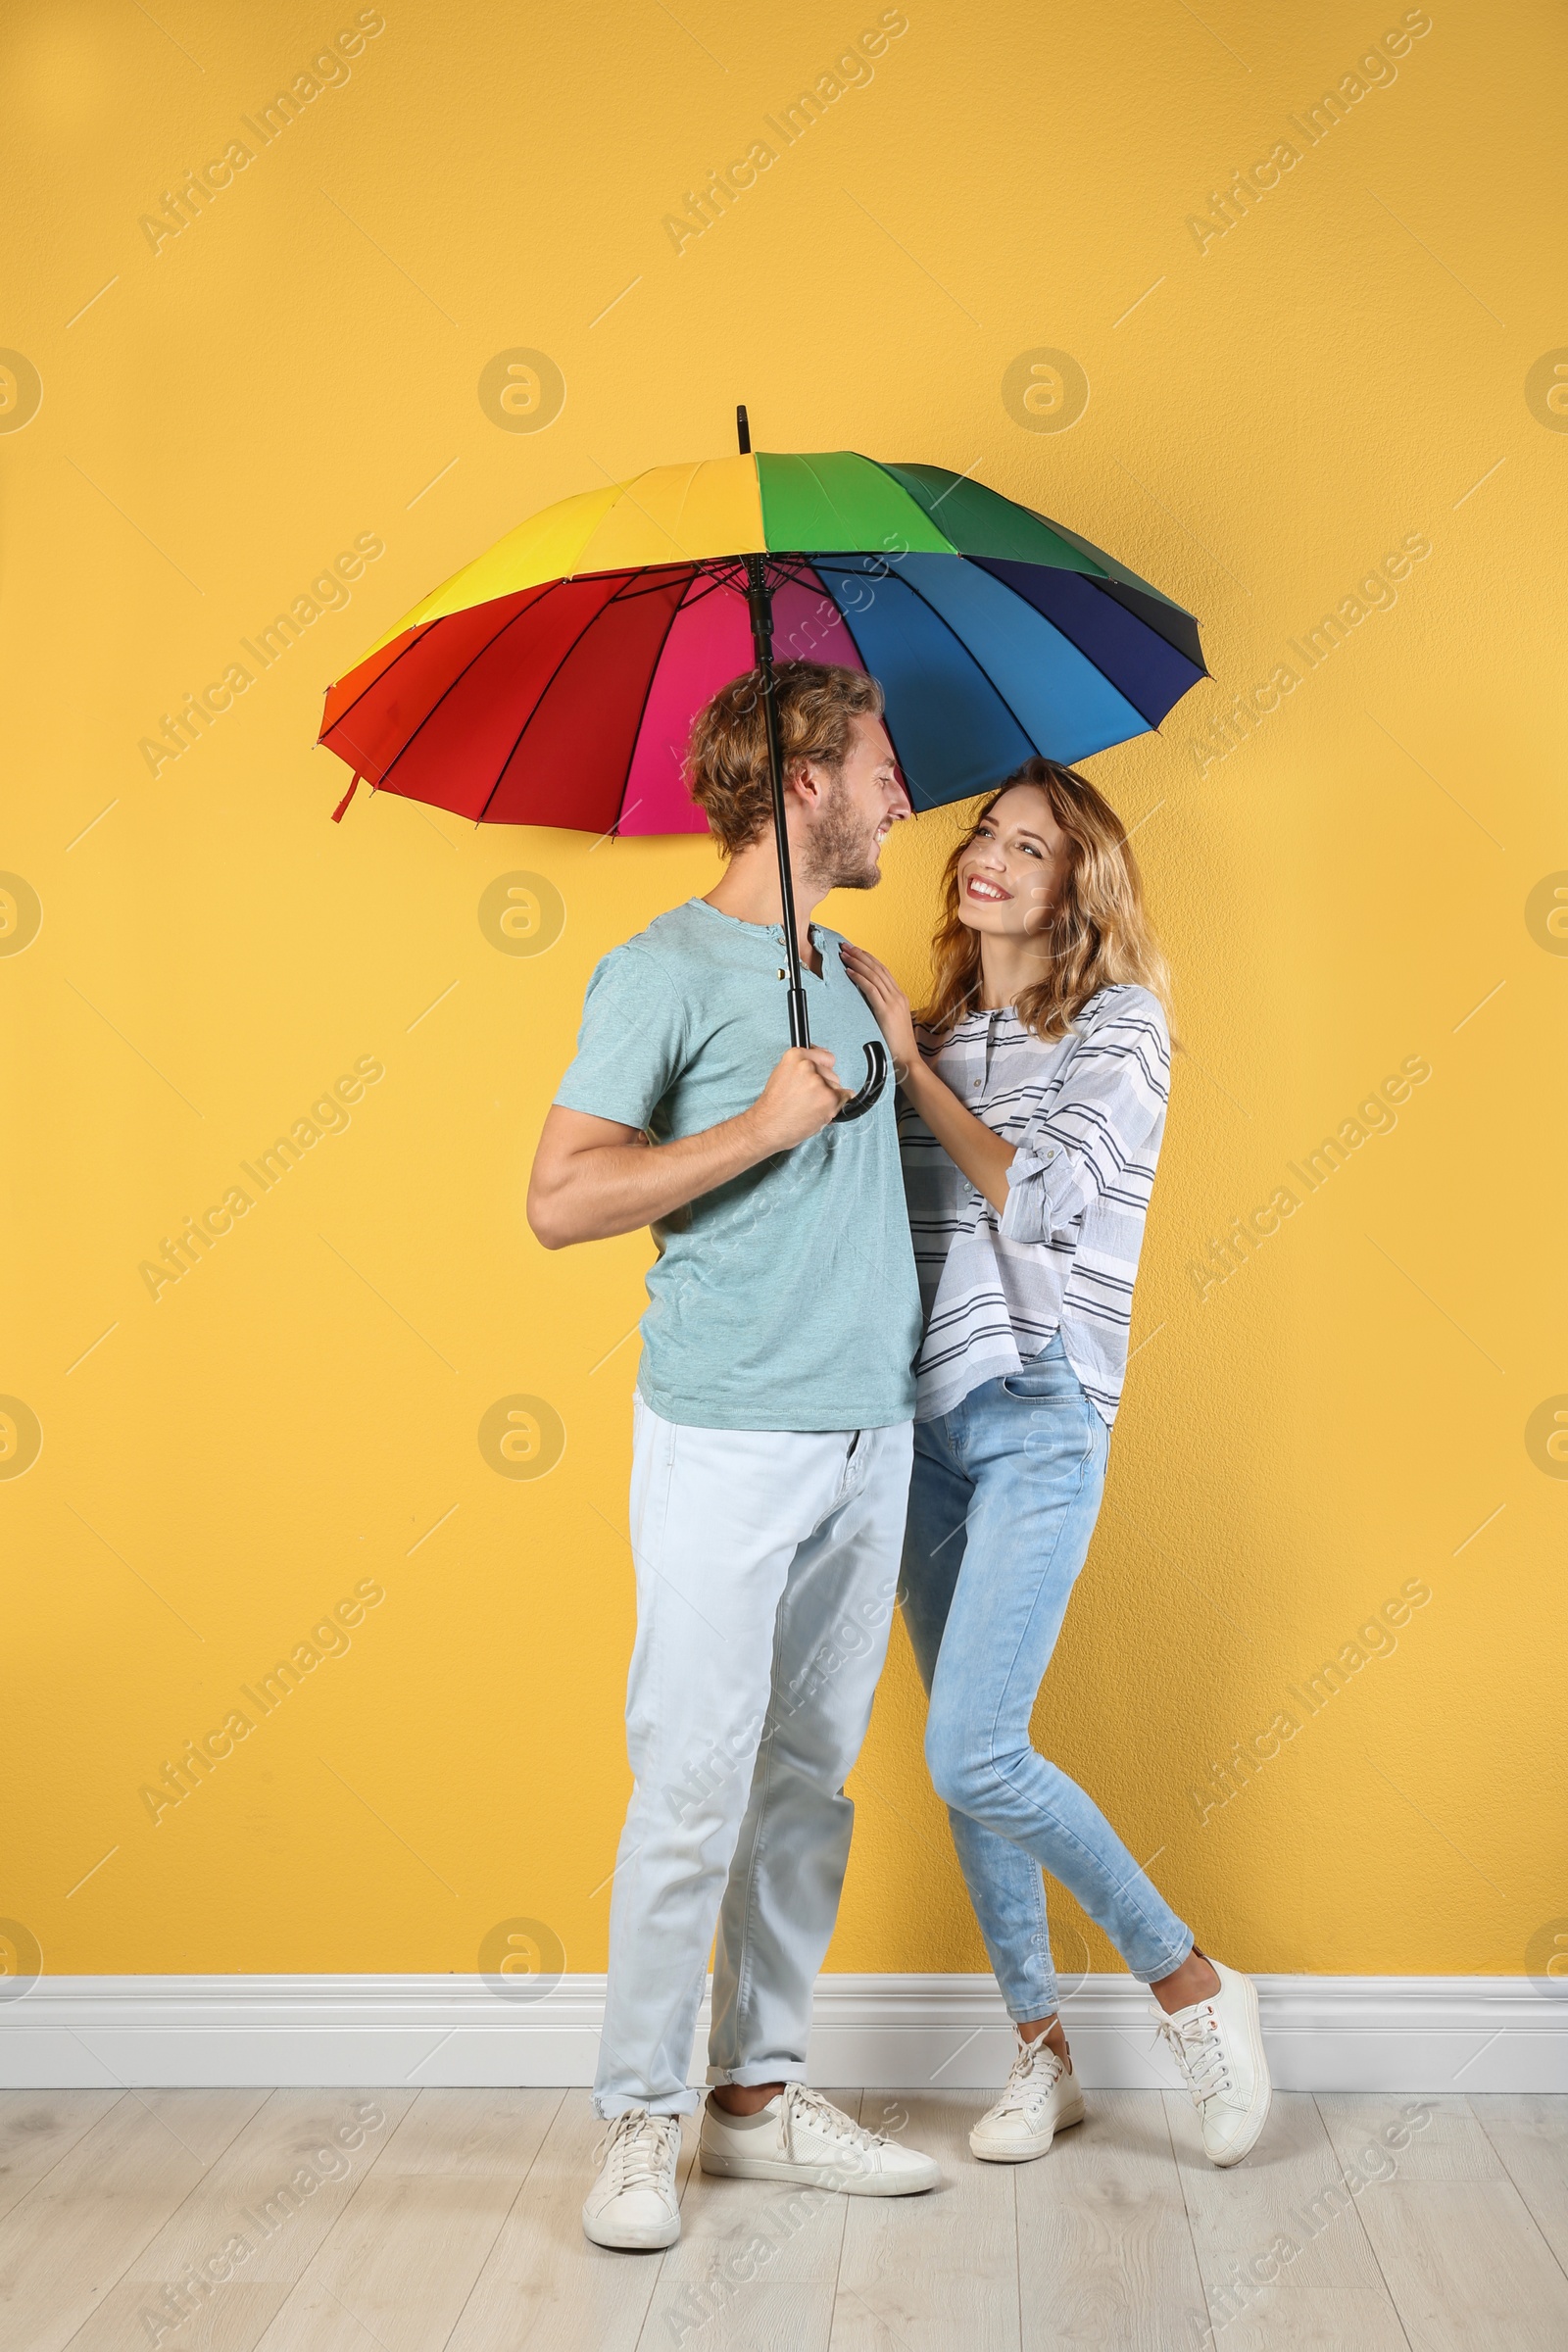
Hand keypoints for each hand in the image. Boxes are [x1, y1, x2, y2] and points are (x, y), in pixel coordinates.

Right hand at [746, 1046, 848, 1151]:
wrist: (767, 1127)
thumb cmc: (773, 1106)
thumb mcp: (782, 1074)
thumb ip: (802, 1066)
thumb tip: (823, 1062)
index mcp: (795, 1056)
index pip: (825, 1056)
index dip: (822, 1069)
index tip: (816, 1077)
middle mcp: (807, 1066)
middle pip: (832, 1073)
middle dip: (824, 1086)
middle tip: (806, 1098)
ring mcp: (819, 1082)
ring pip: (837, 1087)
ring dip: (828, 1098)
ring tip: (808, 1107)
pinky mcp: (829, 1099)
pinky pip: (846, 1098)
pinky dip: (837, 1107)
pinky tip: (818, 1112)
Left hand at [838, 943, 918, 1073]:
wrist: (908, 1060)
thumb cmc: (897, 1046)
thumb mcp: (890, 1022)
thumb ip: (882, 1010)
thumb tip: (867, 1003)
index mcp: (900, 997)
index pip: (883, 971)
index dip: (868, 959)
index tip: (856, 951)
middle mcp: (898, 996)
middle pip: (878, 968)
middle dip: (860, 955)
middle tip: (846, 945)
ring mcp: (894, 1002)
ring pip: (873, 975)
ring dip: (857, 962)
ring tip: (844, 954)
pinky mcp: (886, 1011)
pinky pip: (871, 989)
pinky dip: (859, 978)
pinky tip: (849, 972)